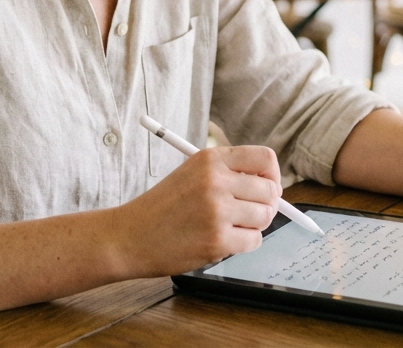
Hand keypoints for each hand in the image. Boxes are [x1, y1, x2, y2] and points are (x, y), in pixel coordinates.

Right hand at [112, 146, 281, 276]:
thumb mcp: (191, 174)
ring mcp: (217, 210)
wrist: (130, 236)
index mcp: (210, 159)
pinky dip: (243, 244)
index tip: (267, 187)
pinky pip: (254, 241)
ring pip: (264, 217)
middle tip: (249, 214)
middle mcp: (216, 180)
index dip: (272, 175)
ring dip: (253, 226)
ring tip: (229, 227)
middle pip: (270, 190)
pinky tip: (222, 241)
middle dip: (265, 205)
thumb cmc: (162, 207)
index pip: (265, 158)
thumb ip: (228, 174)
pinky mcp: (217, 239)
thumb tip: (271, 186)